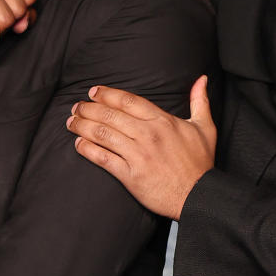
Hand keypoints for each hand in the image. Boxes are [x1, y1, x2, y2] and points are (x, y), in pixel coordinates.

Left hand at [66, 76, 215, 218]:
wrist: (199, 196)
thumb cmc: (200, 163)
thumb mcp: (205, 128)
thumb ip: (199, 101)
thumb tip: (202, 79)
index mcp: (162, 120)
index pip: (128, 100)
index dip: (107, 94)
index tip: (93, 92)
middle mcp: (148, 134)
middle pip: (110, 115)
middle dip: (88, 108)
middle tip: (76, 107)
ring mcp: (138, 155)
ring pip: (103, 134)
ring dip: (83, 126)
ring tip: (71, 123)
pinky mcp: (131, 175)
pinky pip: (103, 158)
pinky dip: (87, 150)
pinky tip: (78, 144)